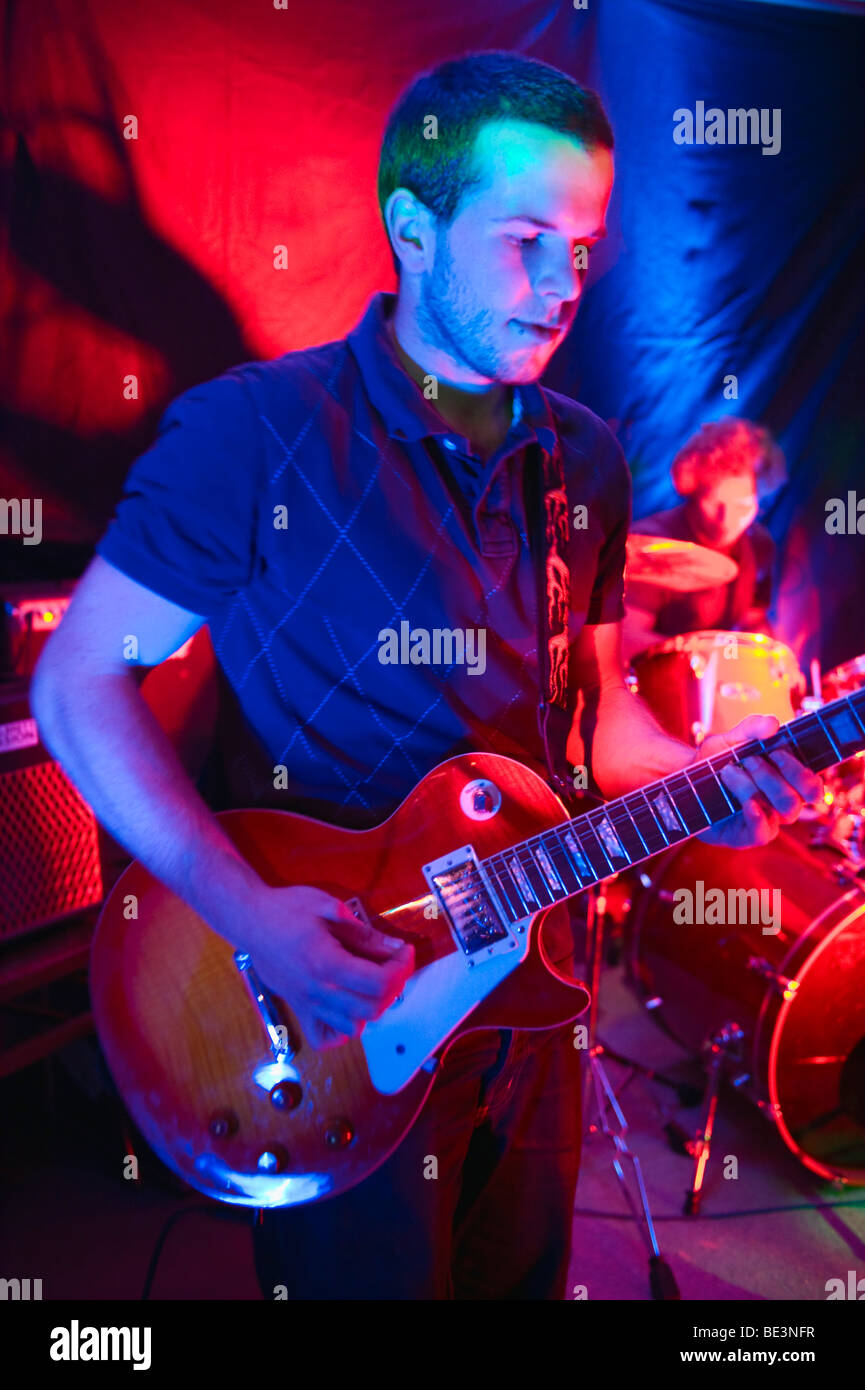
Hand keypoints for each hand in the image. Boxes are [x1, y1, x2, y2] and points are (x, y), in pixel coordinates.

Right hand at [227, 884, 414, 1050]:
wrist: (249, 919)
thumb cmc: (287, 908)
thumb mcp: (329, 908)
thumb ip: (364, 933)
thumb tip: (395, 948)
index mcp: (328, 964)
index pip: (379, 983)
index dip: (402, 968)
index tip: (405, 950)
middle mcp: (319, 991)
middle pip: (372, 1008)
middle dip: (393, 986)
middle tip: (392, 963)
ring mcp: (307, 1004)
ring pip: (353, 1027)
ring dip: (371, 1007)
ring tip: (371, 982)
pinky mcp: (298, 1008)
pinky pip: (324, 1037)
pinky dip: (341, 1029)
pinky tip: (347, 1006)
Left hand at [695, 715, 822, 848]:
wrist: (684, 778)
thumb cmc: (715, 759)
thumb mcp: (731, 739)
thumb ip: (752, 729)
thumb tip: (773, 724)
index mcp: (786, 783)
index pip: (812, 787)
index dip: (801, 773)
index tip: (777, 752)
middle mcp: (780, 806)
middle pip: (795, 801)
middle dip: (771, 777)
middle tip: (748, 760)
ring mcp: (764, 823)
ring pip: (778, 813)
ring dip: (754, 788)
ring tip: (728, 772)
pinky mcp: (744, 836)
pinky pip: (762, 834)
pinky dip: (758, 817)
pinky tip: (747, 803)